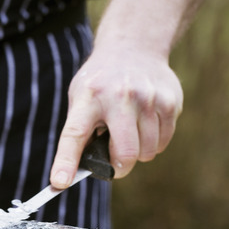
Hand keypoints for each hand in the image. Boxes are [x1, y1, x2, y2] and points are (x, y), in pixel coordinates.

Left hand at [50, 46, 183, 187]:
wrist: (134, 46)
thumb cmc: (101, 83)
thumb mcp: (81, 98)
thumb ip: (80, 133)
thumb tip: (72, 176)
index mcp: (88, 98)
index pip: (74, 135)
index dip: (66, 162)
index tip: (59, 183)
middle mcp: (119, 97)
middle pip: (126, 154)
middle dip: (120, 168)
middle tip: (115, 162)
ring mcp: (148, 98)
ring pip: (147, 152)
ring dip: (138, 152)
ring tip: (130, 132)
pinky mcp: (170, 101)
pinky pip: (163, 142)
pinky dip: (154, 142)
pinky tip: (145, 124)